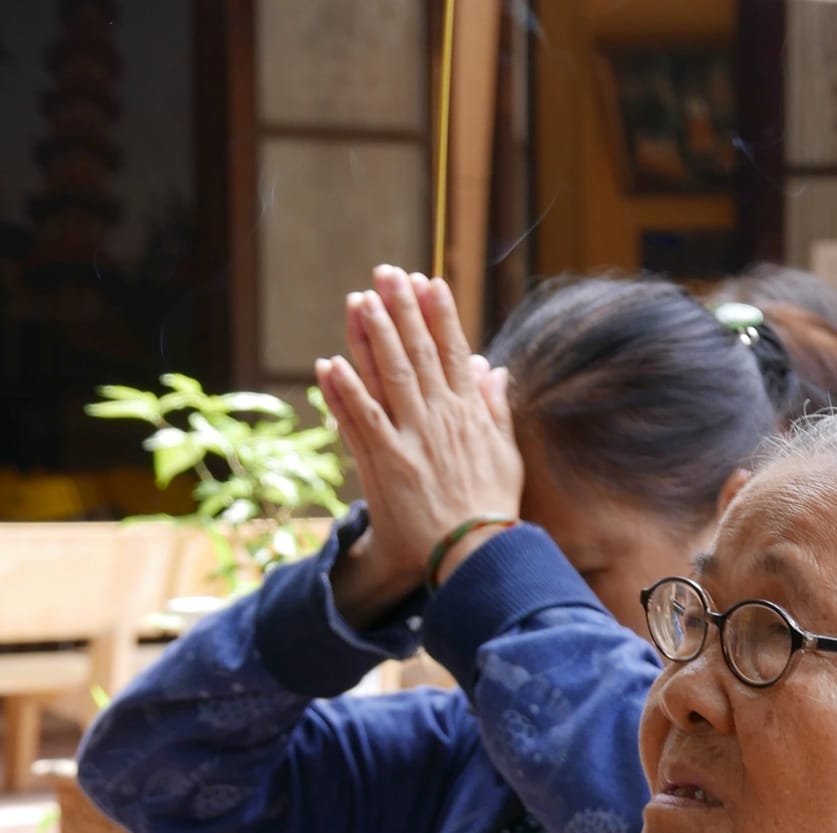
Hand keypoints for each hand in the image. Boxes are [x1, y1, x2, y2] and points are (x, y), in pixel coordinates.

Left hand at [319, 268, 522, 625]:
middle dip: (401, 310)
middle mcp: (441, 418)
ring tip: (359, 301)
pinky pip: (363, 420)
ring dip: (372, 337)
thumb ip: (497, 409)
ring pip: (390, 376)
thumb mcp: (506, 455)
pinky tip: (329, 364)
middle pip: (419, 353)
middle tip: (386, 273)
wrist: (475, 555)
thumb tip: (494, 369)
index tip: (427, 281)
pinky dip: (345, 392)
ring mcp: (413, 439)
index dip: (439, 313)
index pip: (454, 351)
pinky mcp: (389, 464)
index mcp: (469, 414)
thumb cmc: (492, 509)